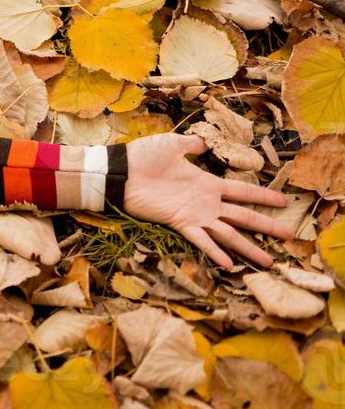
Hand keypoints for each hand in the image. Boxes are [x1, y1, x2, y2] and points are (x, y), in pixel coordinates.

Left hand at [122, 132, 292, 270]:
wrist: (120, 171)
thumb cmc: (143, 157)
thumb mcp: (172, 145)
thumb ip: (191, 145)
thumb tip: (203, 143)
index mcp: (207, 184)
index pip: (242, 192)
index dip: (262, 197)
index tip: (283, 202)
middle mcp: (206, 202)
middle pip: (243, 216)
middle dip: (266, 225)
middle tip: (289, 235)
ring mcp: (195, 215)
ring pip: (228, 233)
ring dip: (248, 247)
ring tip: (268, 261)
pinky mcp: (180, 223)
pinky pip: (202, 240)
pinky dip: (216, 252)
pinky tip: (231, 266)